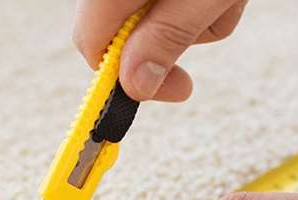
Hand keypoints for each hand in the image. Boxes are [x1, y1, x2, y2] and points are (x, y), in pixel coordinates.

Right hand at [73, 0, 248, 101]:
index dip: (123, 78)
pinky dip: (198, 1)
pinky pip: (172, 1)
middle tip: (204, 37)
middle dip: (172, 39)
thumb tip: (134, 85)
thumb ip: (166, 38)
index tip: (164, 93)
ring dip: (196, 17)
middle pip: (124, 31)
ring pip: (158, 16)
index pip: (93, 45)